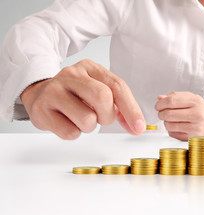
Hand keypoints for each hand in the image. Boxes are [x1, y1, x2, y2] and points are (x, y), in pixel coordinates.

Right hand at [21, 59, 145, 139]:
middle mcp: (71, 74)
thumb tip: (137, 127)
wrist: (39, 94)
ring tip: (81, 119)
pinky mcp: (41, 109)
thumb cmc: (75, 95)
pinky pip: (70, 132)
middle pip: (102, 97)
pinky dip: (74, 133)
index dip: (131, 109)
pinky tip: (67, 122)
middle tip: (101, 118)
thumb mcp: (98, 91)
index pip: (117, 86)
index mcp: (90, 67)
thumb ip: (119, 107)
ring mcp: (54, 90)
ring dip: (89, 127)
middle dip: (107, 116)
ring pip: (87, 118)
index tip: (139, 127)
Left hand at [155, 92, 203, 140]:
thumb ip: (176, 96)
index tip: (158, 105)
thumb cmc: (202, 110)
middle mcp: (197, 114)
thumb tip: (160, 98)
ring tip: (171, 120)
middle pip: (168, 113)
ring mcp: (195, 127)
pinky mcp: (192, 137)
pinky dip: (171, 130)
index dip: (160, 104)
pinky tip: (177, 126)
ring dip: (166, 122)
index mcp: (196, 102)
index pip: (171, 101)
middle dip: (161, 113)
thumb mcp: (192, 99)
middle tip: (161, 113)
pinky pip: (173, 134)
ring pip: (169, 125)